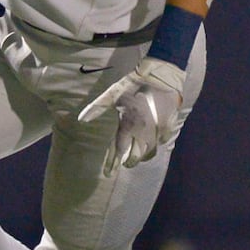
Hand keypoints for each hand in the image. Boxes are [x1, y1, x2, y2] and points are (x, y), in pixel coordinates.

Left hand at [77, 57, 185, 174]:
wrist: (161, 75)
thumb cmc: (134, 84)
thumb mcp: (113, 94)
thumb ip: (97, 107)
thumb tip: (81, 119)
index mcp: (128, 125)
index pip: (118, 151)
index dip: (112, 164)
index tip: (108, 174)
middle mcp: (143, 132)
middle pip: (136, 156)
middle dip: (128, 162)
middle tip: (124, 165)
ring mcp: (157, 130)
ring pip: (150, 152)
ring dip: (142, 157)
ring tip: (138, 157)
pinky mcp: (169, 126)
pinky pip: (162, 142)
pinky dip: (156, 145)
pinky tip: (153, 143)